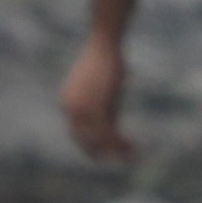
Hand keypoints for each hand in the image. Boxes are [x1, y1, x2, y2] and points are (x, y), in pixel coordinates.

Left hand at [53, 37, 132, 167]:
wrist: (103, 45)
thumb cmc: (106, 62)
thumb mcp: (104, 89)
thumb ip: (105, 110)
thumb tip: (113, 128)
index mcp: (67, 103)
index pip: (78, 133)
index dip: (96, 145)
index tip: (112, 152)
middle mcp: (70, 108)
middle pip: (85, 140)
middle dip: (105, 151)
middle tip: (124, 157)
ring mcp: (80, 109)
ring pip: (97, 139)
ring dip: (116, 149)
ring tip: (133, 154)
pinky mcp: (94, 107)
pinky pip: (106, 133)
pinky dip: (120, 143)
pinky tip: (133, 146)